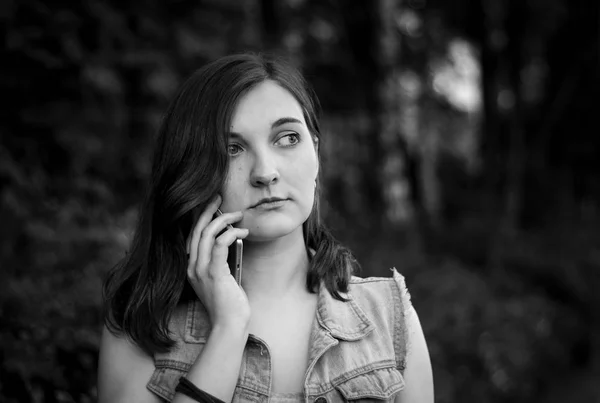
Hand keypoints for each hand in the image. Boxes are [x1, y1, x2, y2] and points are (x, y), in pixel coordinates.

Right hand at [186, 195, 250, 329]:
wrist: (229, 324)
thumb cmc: (229, 303)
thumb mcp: (221, 278)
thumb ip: (220, 261)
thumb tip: (231, 239)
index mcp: (192, 268)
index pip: (192, 235)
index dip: (201, 217)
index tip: (213, 204)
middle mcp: (192, 267)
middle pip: (197, 230)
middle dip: (208, 210)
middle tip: (220, 197)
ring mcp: (201, 270)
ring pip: (207, 234)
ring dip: (224, 219)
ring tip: (238, 214)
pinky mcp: (214, 273)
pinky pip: (219, 245)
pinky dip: (230, 233)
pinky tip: (242, 231)